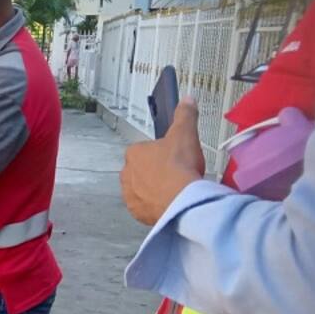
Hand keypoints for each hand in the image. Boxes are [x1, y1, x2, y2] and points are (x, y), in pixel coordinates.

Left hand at [120, 98, 205, 224]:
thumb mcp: (185, 133)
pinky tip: (169, 202)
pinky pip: (144, 207)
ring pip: (142, 189)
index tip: (174, 158)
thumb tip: (187, 101)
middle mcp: (127, 174)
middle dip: (157, 172)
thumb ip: (185, 116)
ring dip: (155, 189)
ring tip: (174, 190)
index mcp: (134, 153)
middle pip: (143, 170)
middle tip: (176, 174)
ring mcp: (130, 194)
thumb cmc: (180, 167)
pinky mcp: (137, 212)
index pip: (145, 150)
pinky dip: (155, 205)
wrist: (182, 199)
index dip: (162, 153)